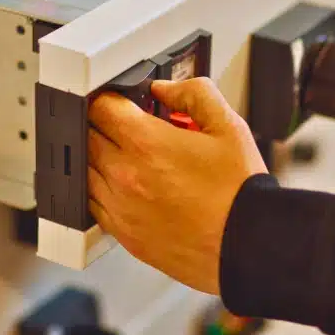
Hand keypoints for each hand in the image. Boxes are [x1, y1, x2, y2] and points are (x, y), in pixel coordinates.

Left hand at [87, 78, 267, 294]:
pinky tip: (128, 187)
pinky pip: (93, 205)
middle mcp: (125, 175)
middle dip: (104, 126)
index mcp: (147, 144)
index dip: (110, 98)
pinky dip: (103, 191)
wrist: (249, 245)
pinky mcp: (123, 235)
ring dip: (100, 159)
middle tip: (127, 128)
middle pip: (87, 136)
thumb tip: (166, 89)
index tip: (119, 102)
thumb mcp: (228, 127)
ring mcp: (120, 208)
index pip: (100, 107)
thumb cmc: (240, 194)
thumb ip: (194, 94)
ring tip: (130, 158)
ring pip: (85, 172)